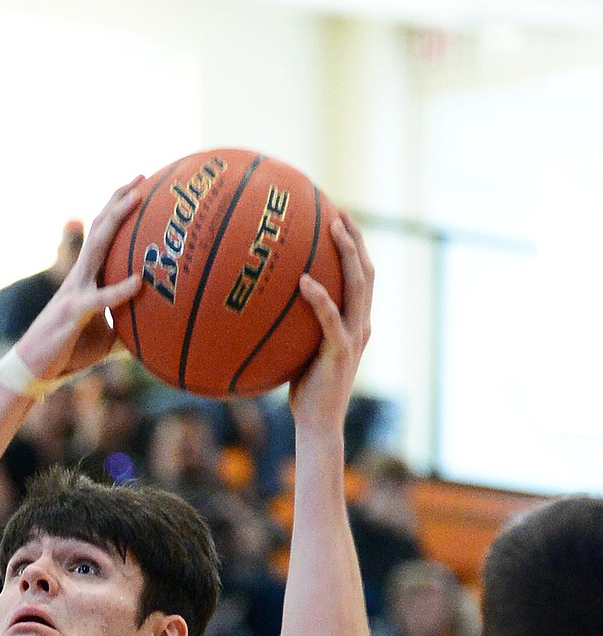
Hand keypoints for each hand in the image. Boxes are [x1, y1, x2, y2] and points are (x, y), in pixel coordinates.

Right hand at [12, 178, 146, 384]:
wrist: (35, 370)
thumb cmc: (70, 354)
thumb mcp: (106, 340)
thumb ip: (129, 329)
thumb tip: (159, 333)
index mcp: (87, 279)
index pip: (103, 236)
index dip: (118, 211)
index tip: (139, 188)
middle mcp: (80, 277)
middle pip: (100, 229)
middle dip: (118, 201)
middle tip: (140, 177)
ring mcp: (75, 291)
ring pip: (97, 248)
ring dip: (116, 221)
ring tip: (137, 199)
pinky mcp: (74, 314)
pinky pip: (100, 299)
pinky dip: (120, 290)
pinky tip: (139, 281)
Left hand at [288, 210, 373, 431]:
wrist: (318, 423)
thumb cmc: (306, 391)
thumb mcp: (301, 352)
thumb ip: (297, 328)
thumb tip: (270, 307)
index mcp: (355, 323)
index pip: (361, 278)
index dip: (355, 248)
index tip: (340, 221)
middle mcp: (361, 324)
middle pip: (365, 272)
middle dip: (355, 239)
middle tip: (339, 212)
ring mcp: (354, 336)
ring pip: (358, 285)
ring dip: (347, 253)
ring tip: (332, 228)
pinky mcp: (340, 350)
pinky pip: (330, 317)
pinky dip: (319, 297)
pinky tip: (304, 280)